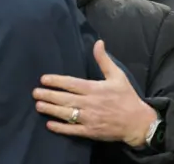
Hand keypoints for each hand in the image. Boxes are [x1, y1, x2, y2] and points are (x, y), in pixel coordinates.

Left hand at [33, 40, 157, 146]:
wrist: (138, 122)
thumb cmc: (127, 97)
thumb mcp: (117, 76)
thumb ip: (104, 60)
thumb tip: (98, 42)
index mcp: (95, 89)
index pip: (71, 83)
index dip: (56, 81)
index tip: (43, 79)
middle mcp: (90, 103)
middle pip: (65, 98)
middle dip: (48, 95)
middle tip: (34, 93)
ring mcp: (89, 118)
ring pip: (66, 113)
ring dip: (51, 110)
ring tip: (38, 106)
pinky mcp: (90, 131)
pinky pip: (72, 129)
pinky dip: (60, 127)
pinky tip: (49, 124)